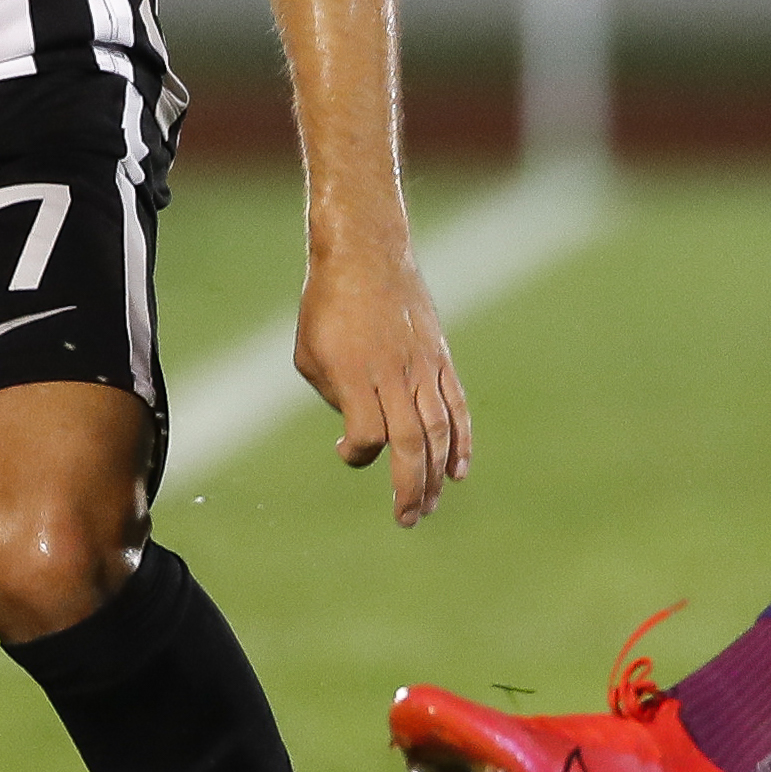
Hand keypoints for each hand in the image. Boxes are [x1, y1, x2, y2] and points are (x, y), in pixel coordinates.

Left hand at [289, 235, 469, 527]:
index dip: (356, 453)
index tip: (343, 449)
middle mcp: (392, 373)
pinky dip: (461, 441)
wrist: (365, 252)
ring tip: (428, 506)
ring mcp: (422, 365)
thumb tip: (360, 430)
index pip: (367, 434)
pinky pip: (456, 406)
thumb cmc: (326, 305)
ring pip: (438, 430)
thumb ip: (334, 397)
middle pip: (409, 443)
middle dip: (409, 488)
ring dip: (435, 474)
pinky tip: (456, 471)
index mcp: (354, 373)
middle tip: (406, 519)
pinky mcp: (439, 357)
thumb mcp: (309, 353)